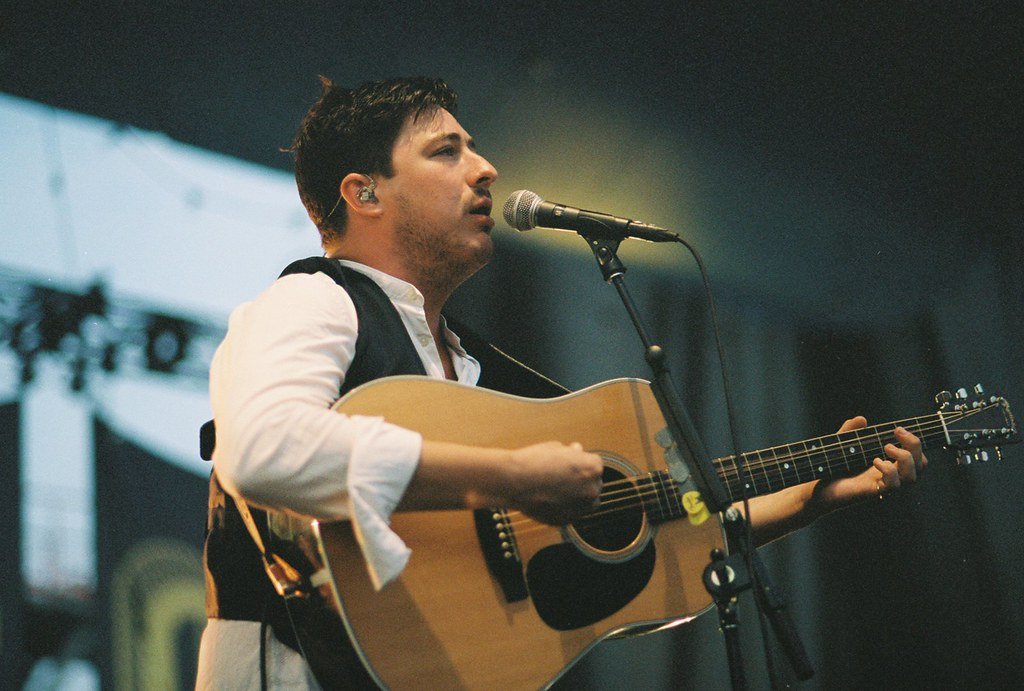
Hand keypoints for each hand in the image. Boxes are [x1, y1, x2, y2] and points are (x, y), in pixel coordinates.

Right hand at [508, 441, 602, 524]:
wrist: (513, 481)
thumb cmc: (533, 461)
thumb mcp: (556, 447)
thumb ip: (572, 453)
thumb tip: (577, 452)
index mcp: (592, 468)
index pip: (596, 464)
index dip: (582, 461)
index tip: (570, 461)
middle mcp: (591, 490)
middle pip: (594, 484)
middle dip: (583, 479)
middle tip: (564, 475)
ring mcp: (579, 508)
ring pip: (588, 503)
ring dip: (579, 496)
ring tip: (560, 488)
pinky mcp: (566, 520)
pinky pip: (572, 513)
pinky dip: (566, 507)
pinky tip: (551, 499)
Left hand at [811, 416, 927, 509]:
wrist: (815, 488)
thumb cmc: (830, 469)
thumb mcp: (841, 445)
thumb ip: (850, 430)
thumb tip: (861, 419)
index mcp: (888, 463)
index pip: (916, 456)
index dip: (914, 441)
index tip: (898, 429)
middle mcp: (889, 476)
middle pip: (921, 464)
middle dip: (915, 445)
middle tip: (896, 433)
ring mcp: (883, 486)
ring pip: (912, 477)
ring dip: (905, 458)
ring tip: (886, 448)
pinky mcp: (873, 493)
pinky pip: (894, 486)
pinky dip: (889, 470)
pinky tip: (875, 461)